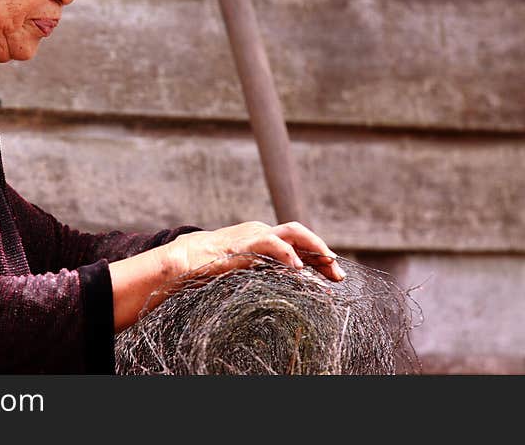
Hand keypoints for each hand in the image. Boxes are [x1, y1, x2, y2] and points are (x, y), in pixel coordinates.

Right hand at [166, 220, 345, 281]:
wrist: (186, 260)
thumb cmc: (213, 270)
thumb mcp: (247, 273)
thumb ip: (266, 275)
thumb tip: (288, 292)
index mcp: (265, 239)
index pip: (300, 244)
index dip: (319, 259)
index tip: (335, 278)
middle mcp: (264, 232)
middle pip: (302, 235)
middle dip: (323, 253)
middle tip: (338, 275)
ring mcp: (255, 234)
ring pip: (293, 232)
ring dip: (314, 248)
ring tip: (329, 265)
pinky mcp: (246, 242)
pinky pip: (272, 243)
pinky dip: (288, 253)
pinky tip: (298, 267)